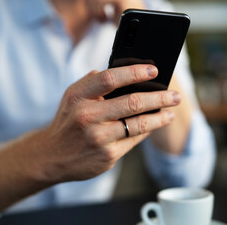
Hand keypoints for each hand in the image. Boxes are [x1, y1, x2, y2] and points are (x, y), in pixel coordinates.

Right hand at [40, 64, 180, 182]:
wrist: (52, 156)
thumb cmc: (68, 121)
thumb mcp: (72, 97)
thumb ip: (93, 82)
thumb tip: (125, 72)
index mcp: (78, 97)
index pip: (110, 79)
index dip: (134, 72)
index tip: (154, 70)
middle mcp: (87, 117)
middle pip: (131, 103)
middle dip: (159, 97)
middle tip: (175, 95)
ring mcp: (98, 138)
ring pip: (138, 124)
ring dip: (160, 117)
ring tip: (171, 111)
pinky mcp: (107, 156)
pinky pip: (134, 140)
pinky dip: (147, 130)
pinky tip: (154, 124)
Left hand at [84, 0, 144, 24]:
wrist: (137, 31)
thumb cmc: (122, 18)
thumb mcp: (109, 2)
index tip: (97, 11)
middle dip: (91, 6)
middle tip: (99, 17)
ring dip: (95, 11)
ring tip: (103, 19)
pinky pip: (100, 2)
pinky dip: (99, 13)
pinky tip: (106, 19)